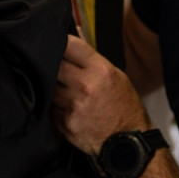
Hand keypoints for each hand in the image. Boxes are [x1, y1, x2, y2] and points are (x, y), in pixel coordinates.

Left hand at [53, 34, 147, 155]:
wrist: (127, 143)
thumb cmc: (124, 107)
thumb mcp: (115, 76)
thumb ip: (91, 58)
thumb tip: (74, 34)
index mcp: (100, 71)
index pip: (70, 45)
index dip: (60, 41)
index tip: (56, 41)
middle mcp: (85, 86)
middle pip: (54, 64)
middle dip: (55, 64)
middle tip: (60, 67)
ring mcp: (73, 105)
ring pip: (50, 86)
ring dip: (55, 86)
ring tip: (70, 91)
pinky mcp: (65, 122)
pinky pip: (53, 107)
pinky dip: (58, 106)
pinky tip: (72, 108)